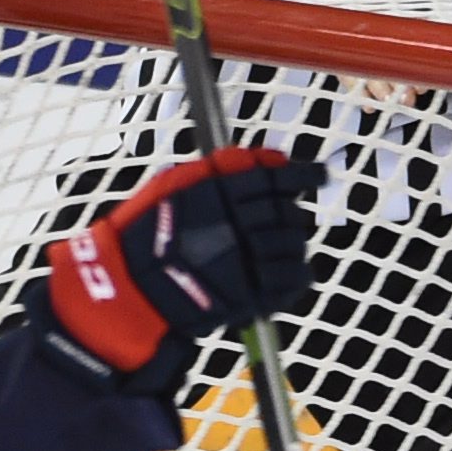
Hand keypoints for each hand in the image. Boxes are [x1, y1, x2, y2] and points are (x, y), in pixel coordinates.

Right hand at [34, 148, 324, 395]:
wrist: (131, 289)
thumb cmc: (146, 234)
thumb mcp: (173, 185)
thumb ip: (219, 169)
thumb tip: (264, 157)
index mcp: (220, 192)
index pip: (277, 177)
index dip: (304, 174)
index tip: (319, 174)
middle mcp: (239, 223)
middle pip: (288, 212)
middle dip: (288, 214)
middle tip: (279, 220)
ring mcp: (249, 260)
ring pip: (294, 243)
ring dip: (289, 243)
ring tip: (272, 248)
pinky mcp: (254, 293)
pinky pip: (296, 276)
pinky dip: (294, 271)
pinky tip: (281, 269)